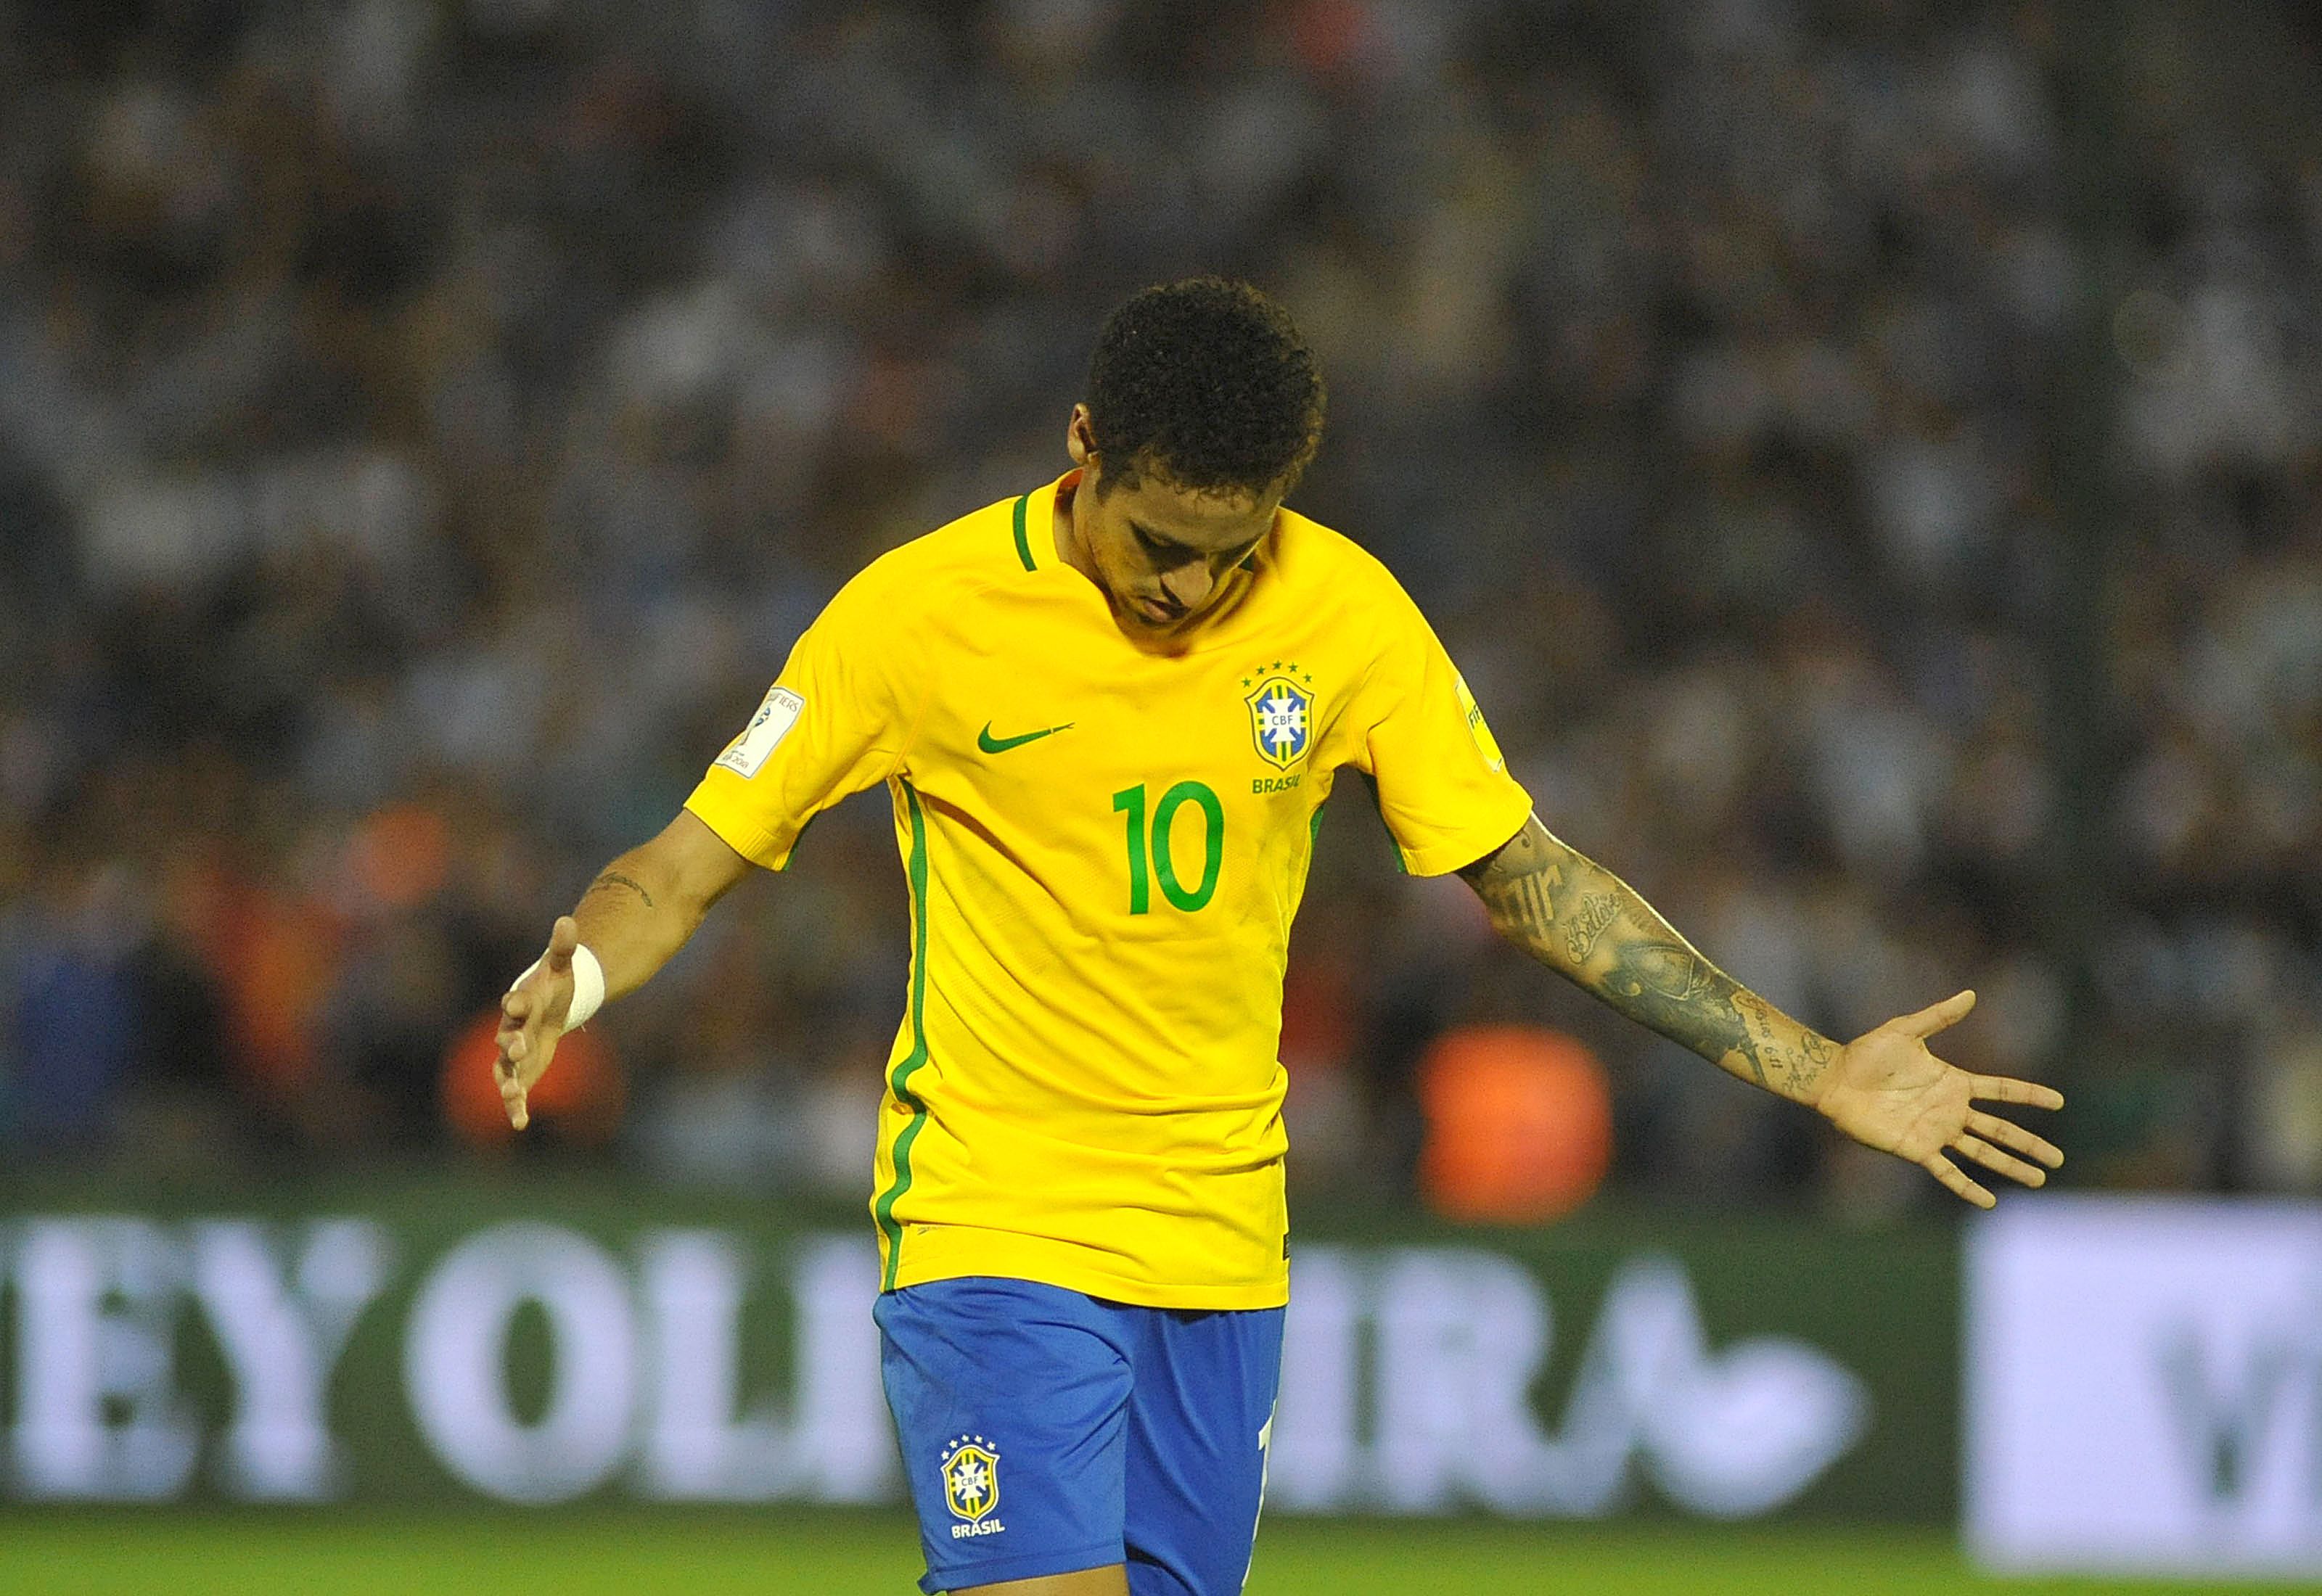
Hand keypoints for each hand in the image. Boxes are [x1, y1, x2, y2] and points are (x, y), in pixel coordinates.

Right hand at [495, 915, 580, 1130]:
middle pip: (507, 1036)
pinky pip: (515, 1089)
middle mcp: (511, 1028)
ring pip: (504, 1068)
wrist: (548, 1006)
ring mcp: (513, 1052)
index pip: (516, 1001)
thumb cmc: (554, 985)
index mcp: (522, 1002)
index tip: (516, 1003)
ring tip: (513, 1094)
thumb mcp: (562, 967)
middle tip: (516, 1048)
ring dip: (507, 1081)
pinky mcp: (521, 1071)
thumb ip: (563, 947)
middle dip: (511, 1042)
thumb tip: (569, 920)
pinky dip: (516, 1105)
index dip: (516, 1002)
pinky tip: (521, 1123)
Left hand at [1814, 990, 2063, 1207]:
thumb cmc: (1867, 1053)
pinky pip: (1947, 1172)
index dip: (2029, 1095)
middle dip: (2029, 1144)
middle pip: (2000, 1130)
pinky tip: (1990, 1201)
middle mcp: (1951, 1110)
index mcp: (1954, 1082)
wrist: (1836, 1079)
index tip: (2059, 1101)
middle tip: (2058, 1159)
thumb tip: (1971, 994)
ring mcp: (1936, 1131)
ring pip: (1982, 1153)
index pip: (2001, 1090)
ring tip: (2039, 1179)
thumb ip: (1939, 1017)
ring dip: (2010, 1166)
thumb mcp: (1906, 1030)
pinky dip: (1968, 1187)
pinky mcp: (1917, 1149)